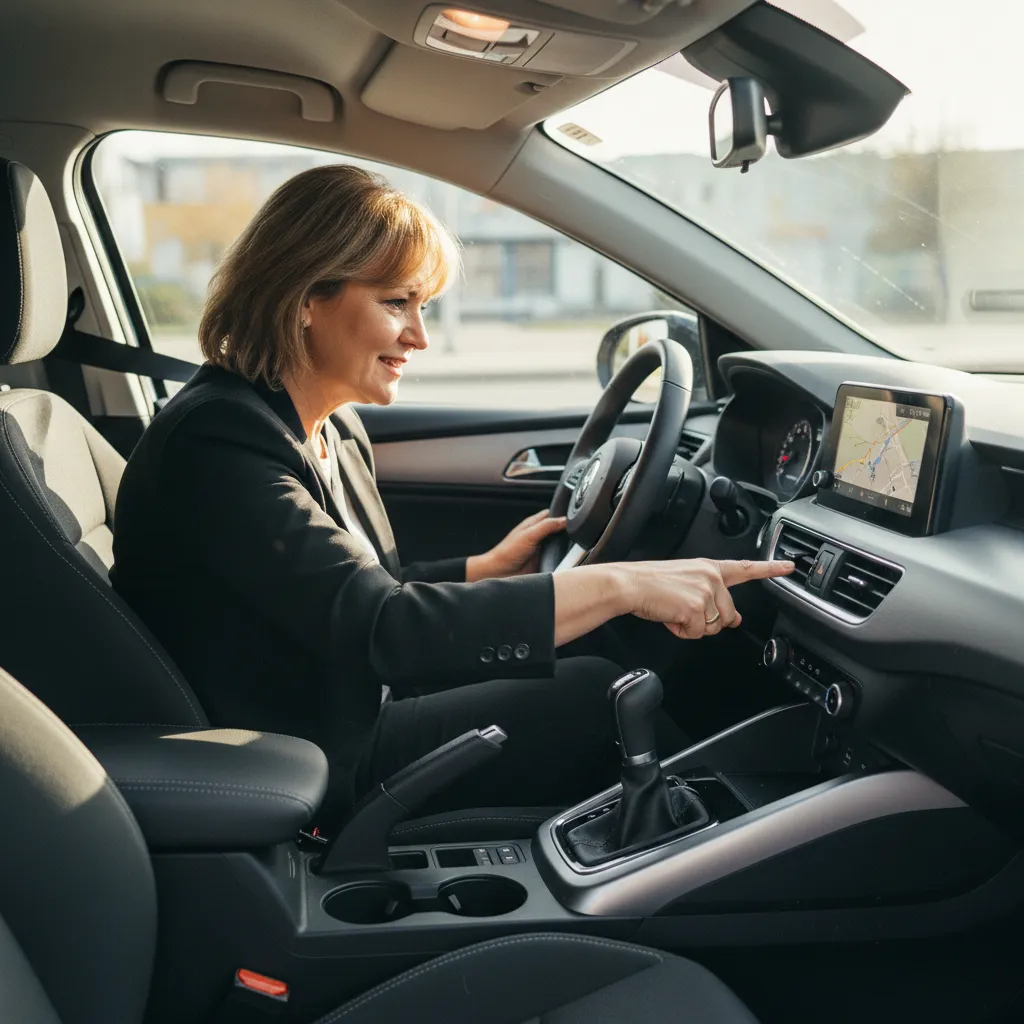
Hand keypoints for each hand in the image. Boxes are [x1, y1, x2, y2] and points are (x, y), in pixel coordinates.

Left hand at [466, 510, 566, 580]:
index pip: (552, 514)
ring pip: (560, 544)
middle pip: (558, 530)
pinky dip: (563, 558)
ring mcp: (541, 549)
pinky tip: (566, 560)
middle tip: (576, 534)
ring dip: (565, 546)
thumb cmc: (506, 552)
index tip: (574, 518)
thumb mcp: (528, 535)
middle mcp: (538, 536)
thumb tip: (564, 520)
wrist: (499, 573)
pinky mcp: (543, 562)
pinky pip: (557, 558)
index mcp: (533, 524)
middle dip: (567, 531)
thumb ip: (546, 526)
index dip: (562, 514)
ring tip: (572, 547)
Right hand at [623, 557, 794, 638]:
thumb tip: (733, 620)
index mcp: (709, 568)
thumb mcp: (685, 582)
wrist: (629, 584)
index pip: (745, 568)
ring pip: (714, 627)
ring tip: (674, 612)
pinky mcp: (697, 608)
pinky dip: (682, 632)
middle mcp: (711, 577)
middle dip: (709, 621)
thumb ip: (711, 597)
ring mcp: (706, 592)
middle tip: (684, 612)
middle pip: (728, 615)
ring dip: (693, 627)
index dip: (770, 568)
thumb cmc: (649, 583)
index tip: (789, 567)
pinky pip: (698, 633)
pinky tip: (670, 617)